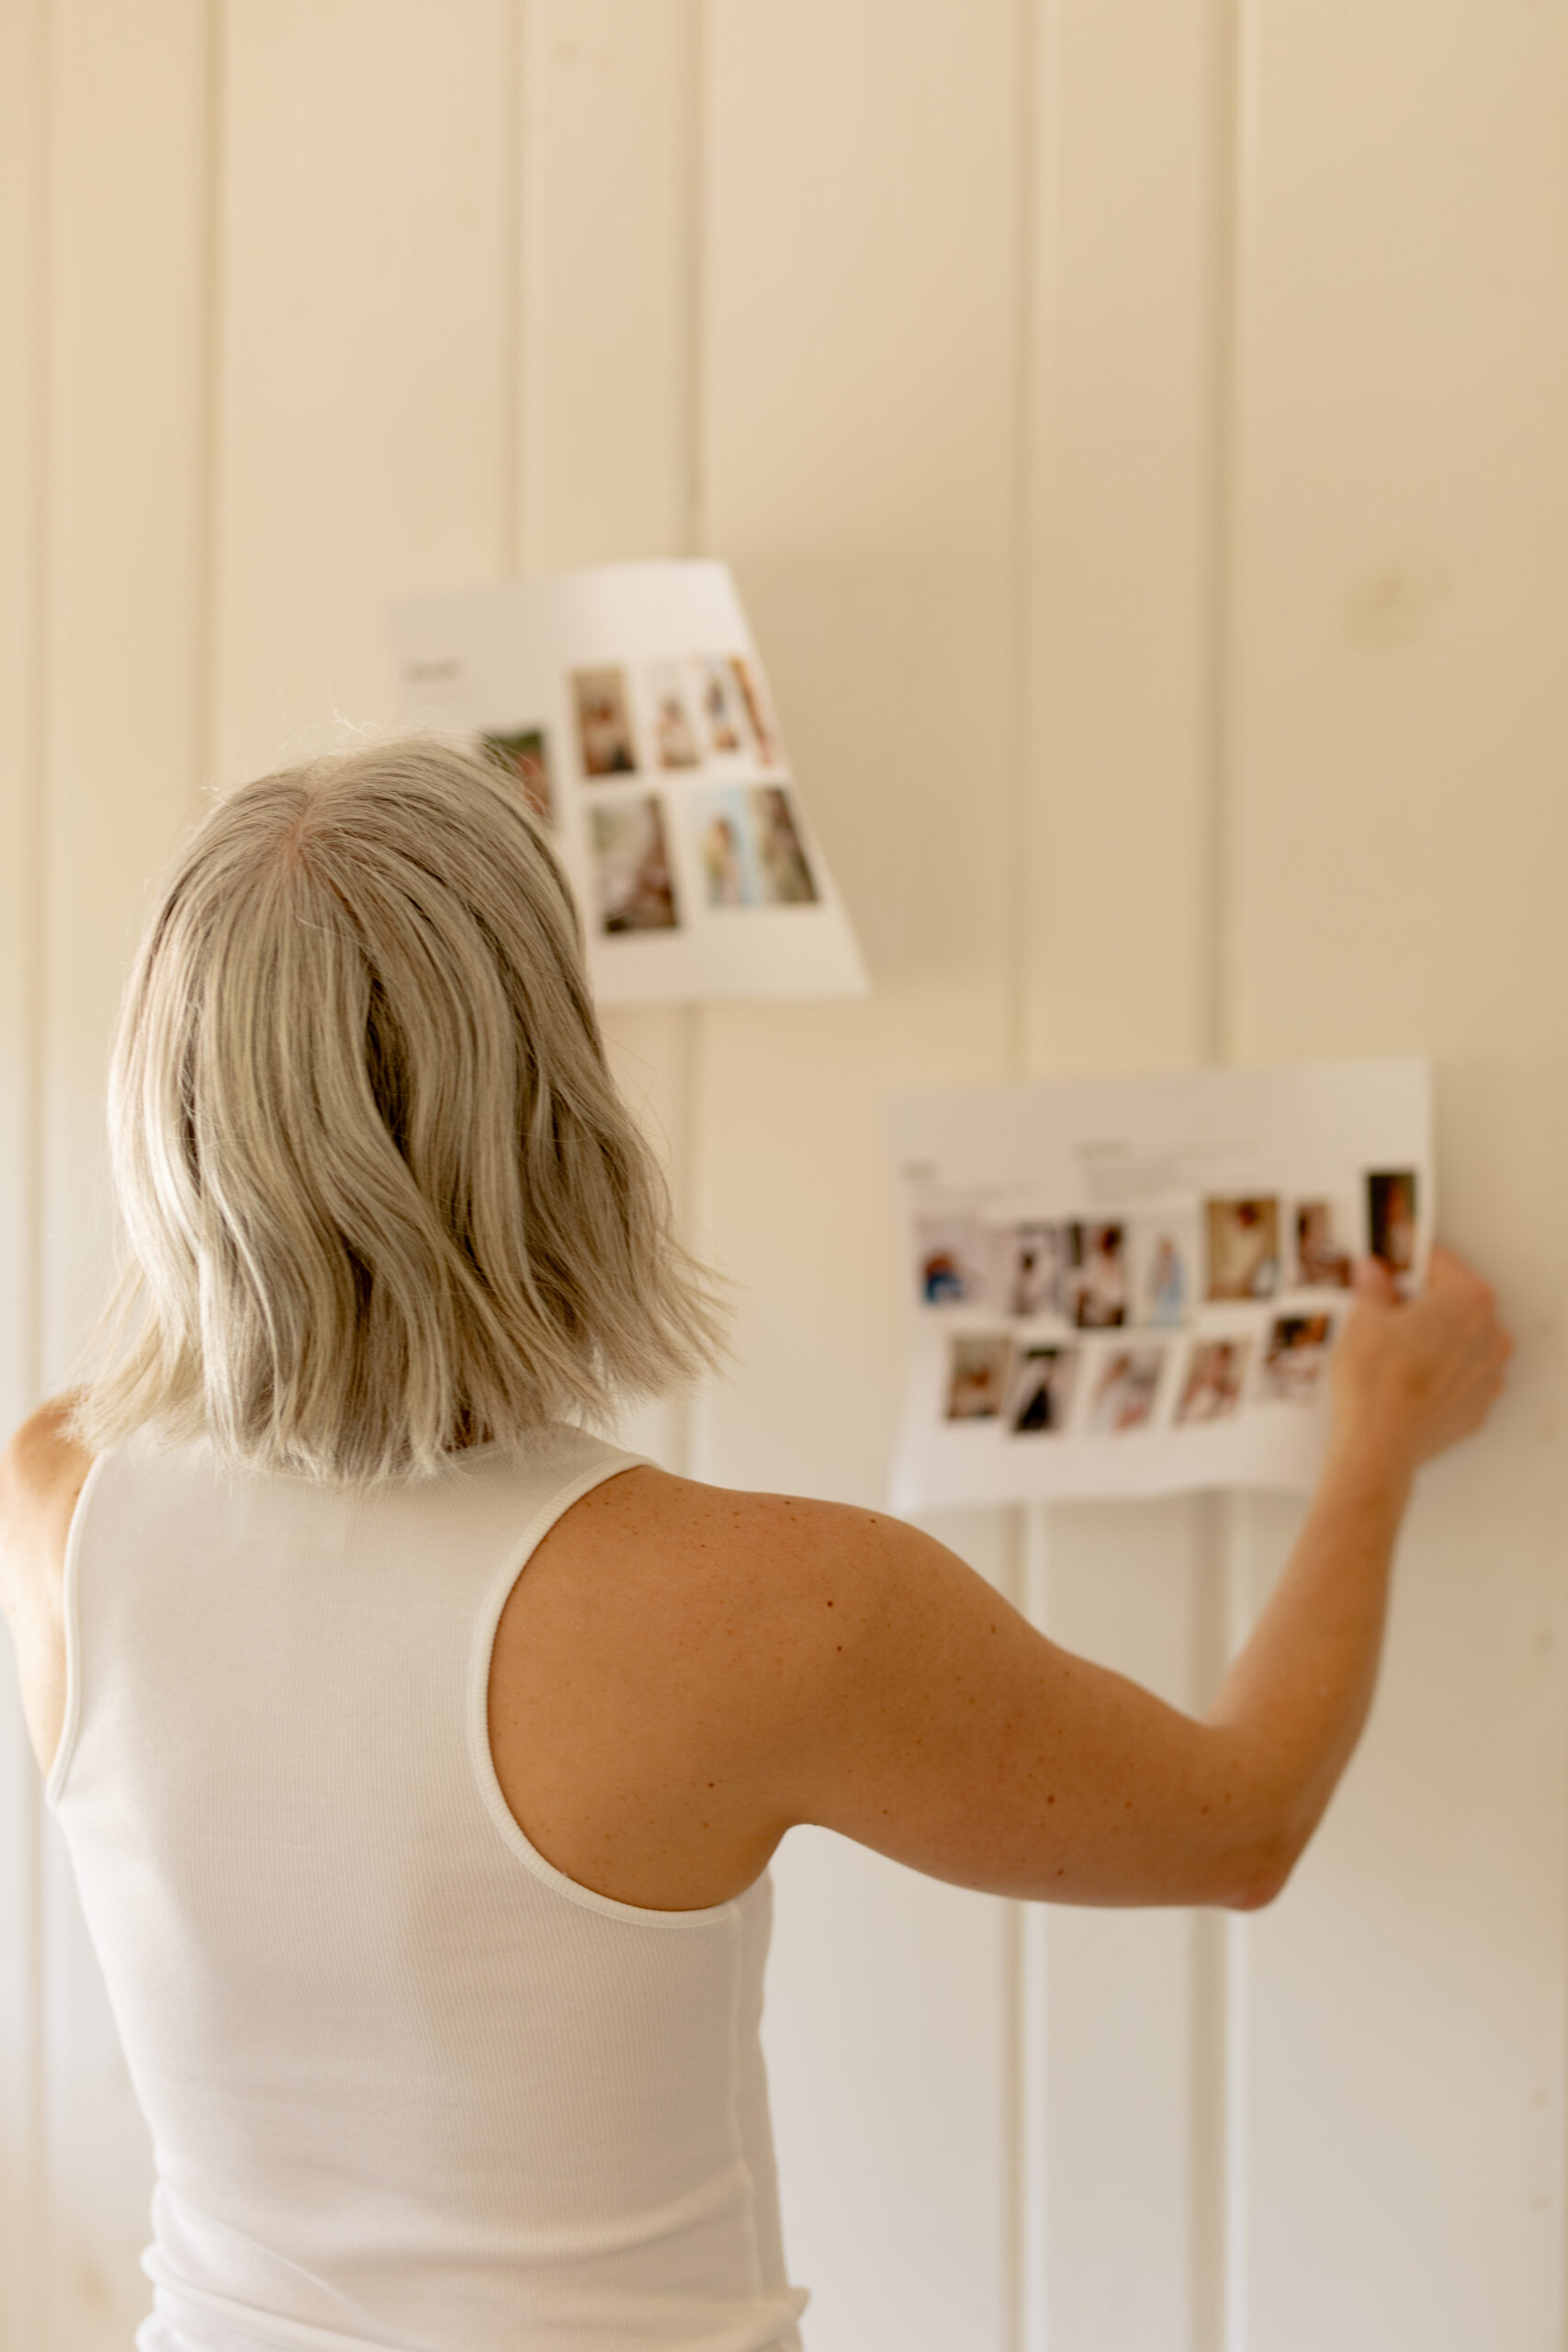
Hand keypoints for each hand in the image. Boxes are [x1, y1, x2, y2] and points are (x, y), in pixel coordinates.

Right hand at [1328, 1242, 1511, 1473]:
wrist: (1379, 1443)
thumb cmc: (1375, 1376)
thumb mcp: (1364, 1318)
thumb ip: (1374, 1288)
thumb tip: (1372, 1273)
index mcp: (1468, 1299)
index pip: (1438, 1263)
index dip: (1406, 1264)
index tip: (1385, 1270)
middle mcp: (1492, 1333)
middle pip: (1455, 1303)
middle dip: (1423, 1303)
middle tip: (1384, 1311)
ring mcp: (1490, 1374)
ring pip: (1460, 1342)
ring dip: (1434, 1339)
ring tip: (1393, 1350)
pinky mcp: (1478, 1406)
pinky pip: (1459, 1377)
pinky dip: (1438, 1374)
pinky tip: (1406, 1380)